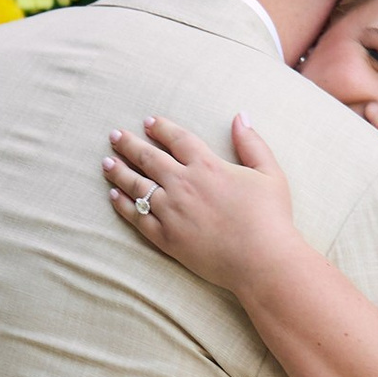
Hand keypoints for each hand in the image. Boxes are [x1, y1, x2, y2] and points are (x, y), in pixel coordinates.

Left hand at [103, 112, 296, 298]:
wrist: (262, 260)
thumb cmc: (271, 217)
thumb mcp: (270, 173)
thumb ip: (252, 143)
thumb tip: (239, 116)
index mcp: (208, 166)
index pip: (177, 139)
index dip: (161, 128)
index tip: (148, 122)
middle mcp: (184, 185)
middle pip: (148, 158)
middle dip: (129, 144)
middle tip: (115, 136)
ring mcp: (172, 212)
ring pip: (137, 186)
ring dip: (119, 172)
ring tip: (107, 162)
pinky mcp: (167, 238)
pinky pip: (137, 218)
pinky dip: (123, 205)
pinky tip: (113, 196)